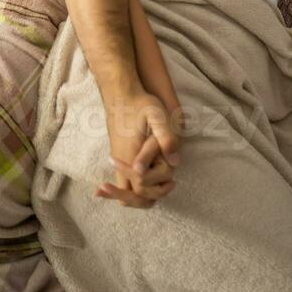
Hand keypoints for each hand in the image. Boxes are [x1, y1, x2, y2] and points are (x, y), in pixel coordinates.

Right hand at [96, 90, 182, 209]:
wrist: (120, 94)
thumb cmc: (140, 104)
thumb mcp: (158, 116)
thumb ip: (166, 139)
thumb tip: (175, 162)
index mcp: (130, 156)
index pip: (139, 190)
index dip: (156, 190)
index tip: (171, 181)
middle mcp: (120, 161)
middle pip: (128, 196)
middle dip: (147, 198)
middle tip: (168, 185)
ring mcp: (116, 158)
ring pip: (124, 188)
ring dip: (141, 192)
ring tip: (163, 181)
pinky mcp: (117, 153)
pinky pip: (123, 179)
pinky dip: (134, 184)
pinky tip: (150, 174)